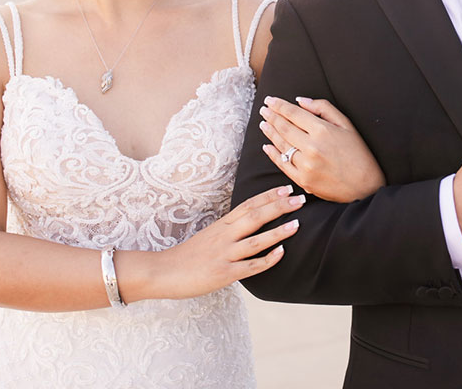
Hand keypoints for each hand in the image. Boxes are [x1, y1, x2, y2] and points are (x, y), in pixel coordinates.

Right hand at [131, 185, 302, 300]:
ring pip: (255, 241)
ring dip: (278, 232)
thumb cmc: (187, 256)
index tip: (287, 188)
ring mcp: (224, 255)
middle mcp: (224, 236)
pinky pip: (249, 267)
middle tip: (300, 198)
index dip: (268, 196)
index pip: (248, 205)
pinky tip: (281, 253)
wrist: (161, 272)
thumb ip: (229, 229)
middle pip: (255, 217)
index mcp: (221, 225)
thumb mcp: (209, 236)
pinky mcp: (223, 273)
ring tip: (297, 223)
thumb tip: (251, 222)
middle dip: (279, 207)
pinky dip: (267, 260)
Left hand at [259, 96, 385, 202]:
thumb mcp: (347, 125)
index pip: (294, 114)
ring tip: (264, 123)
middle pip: (284, 128)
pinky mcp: (302, 180)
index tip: (270, 100)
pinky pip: (282, 164)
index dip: (279, 106)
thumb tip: (300, 101)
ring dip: (270, 132)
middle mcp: (312, 147)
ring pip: (281, 145)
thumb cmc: (359, 154)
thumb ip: (324, 109)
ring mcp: (305, 165)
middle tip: (263, 109)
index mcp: (323, 131)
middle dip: (271, 116)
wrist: (366, 187)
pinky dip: (272, 154)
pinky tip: (267, 145)